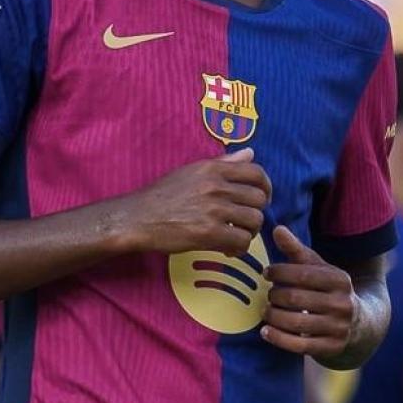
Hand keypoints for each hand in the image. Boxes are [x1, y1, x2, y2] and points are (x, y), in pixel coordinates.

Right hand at [113, 148, 271, 254]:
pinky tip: (228, 249)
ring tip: (236, 237)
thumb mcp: (192, 171)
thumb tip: (250, 153)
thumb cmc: (162, 195)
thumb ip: (224, 163)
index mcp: (213, 169)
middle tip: (244, 223)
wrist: (137, 218)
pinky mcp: (209, 232)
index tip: (261, 199)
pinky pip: (241, 240)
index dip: (266, 187)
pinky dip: (239, 248)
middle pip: (259, 199)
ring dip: (249, 232)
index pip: (256, 172)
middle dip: (256, 213)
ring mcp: (214, 209)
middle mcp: (217, 186)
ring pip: (254, 221)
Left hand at [262, 225, 358, 358]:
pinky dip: (277, 338)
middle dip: (275, 295)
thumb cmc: (329, 290)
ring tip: (266, 311)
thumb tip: (276, 229)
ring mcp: (338, 327)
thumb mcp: (319, 269)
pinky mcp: (331, 347)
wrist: (360, 323)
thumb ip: (296, 250)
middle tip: (268, 295)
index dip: (279, 271)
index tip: (267, 272)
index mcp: (341, 279)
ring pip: (295, 322)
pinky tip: (265, 331)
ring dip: (273, 316)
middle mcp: (342, 303)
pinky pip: (298, 345)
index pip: (303, 273)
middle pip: (296, 298)